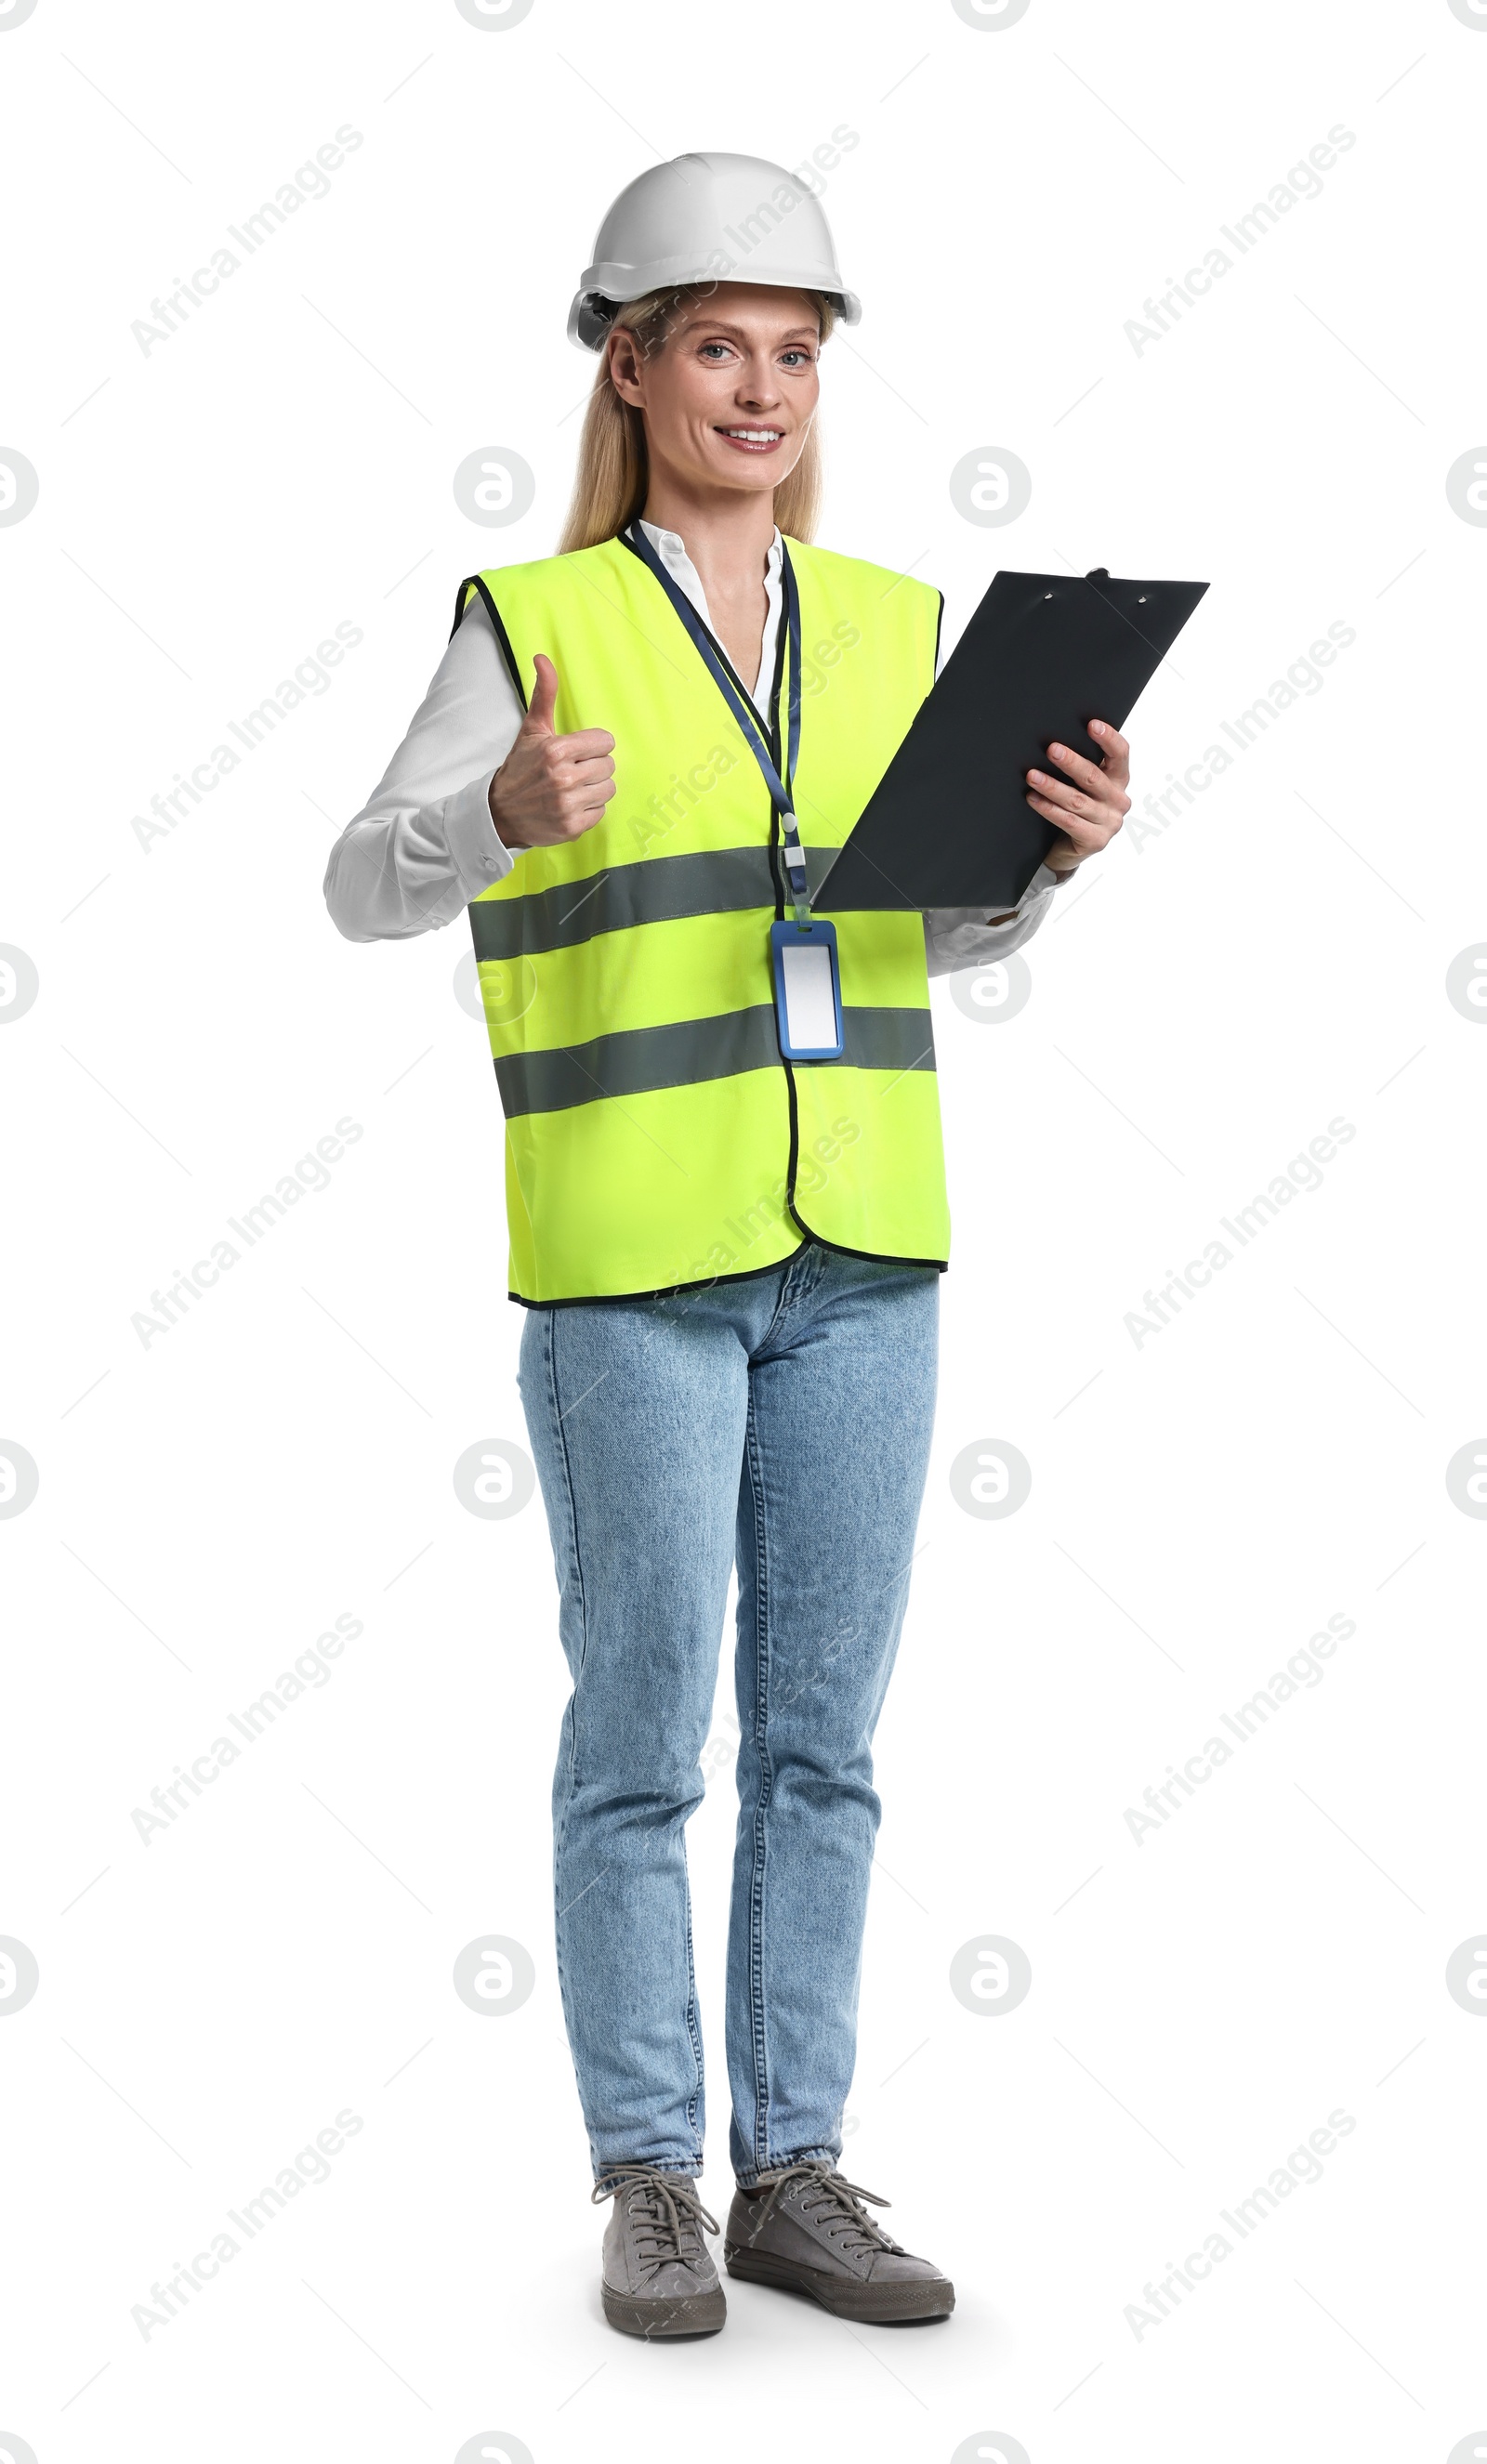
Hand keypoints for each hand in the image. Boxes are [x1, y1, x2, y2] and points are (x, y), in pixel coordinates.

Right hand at [488, 654, 615, 849]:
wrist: (500, 813)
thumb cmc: (519, 768)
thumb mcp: (531, 729)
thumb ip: (544, 694)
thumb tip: (542, 658)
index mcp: (556, 750)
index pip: (605, 742)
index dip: (593, 746)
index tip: (578, 752)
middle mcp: (563, 778)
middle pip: (609, 766)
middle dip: (594, 767)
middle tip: (574, 771)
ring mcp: (568, 804)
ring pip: (608, 789)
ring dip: (594, 788)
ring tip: (573, 788)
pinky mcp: (572, 827)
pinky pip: (601, 812)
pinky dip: (590, 809)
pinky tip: (571, 805)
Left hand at [1025, 719, 1130, 874]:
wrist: (1070, 848)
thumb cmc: (1075, 808)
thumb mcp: (1082, 785)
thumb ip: (1080, 767)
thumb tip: (1053, 743)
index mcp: (1119, 780)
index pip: (1120, 754)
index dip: (1108, 738)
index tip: (1092, 724)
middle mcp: (1118, 800)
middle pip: (1094, 777)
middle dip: (1071, 762)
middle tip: (1051, 749)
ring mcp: (1109, 822)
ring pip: (1077, 800)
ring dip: (1052, 786)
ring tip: (1032, 776)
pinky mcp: (1095, 841)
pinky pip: (1068, 821)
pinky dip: (1048, 809)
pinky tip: (1033, 798)